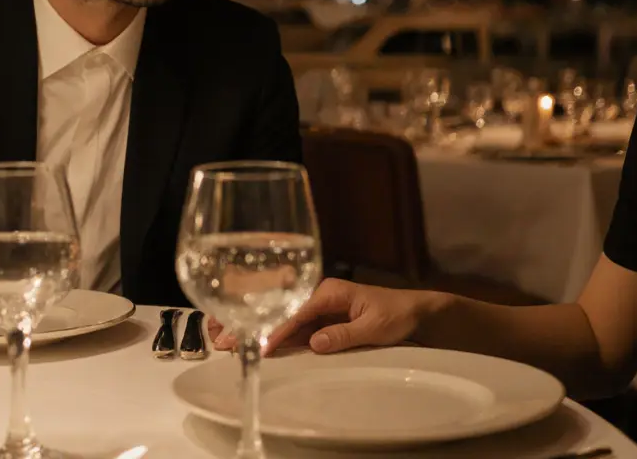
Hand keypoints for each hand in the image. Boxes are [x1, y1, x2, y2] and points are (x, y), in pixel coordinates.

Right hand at [206, 278, 427, 355]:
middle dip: (251, 323)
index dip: (276, 329)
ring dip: (254, 329)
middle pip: (279, 311)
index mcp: (329, 291)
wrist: (415, 313)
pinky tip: (251, 341)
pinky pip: (292, 328)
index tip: (259, 345)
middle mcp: (318, 295)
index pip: (296, 311)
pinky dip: (272, 335)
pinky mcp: (319, 319)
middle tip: (221, 336)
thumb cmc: (396, 314)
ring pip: (281, 319)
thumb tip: (314, 343)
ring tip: (223, 337)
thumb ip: (344, 334)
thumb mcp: (373, 326)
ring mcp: (317, 307)